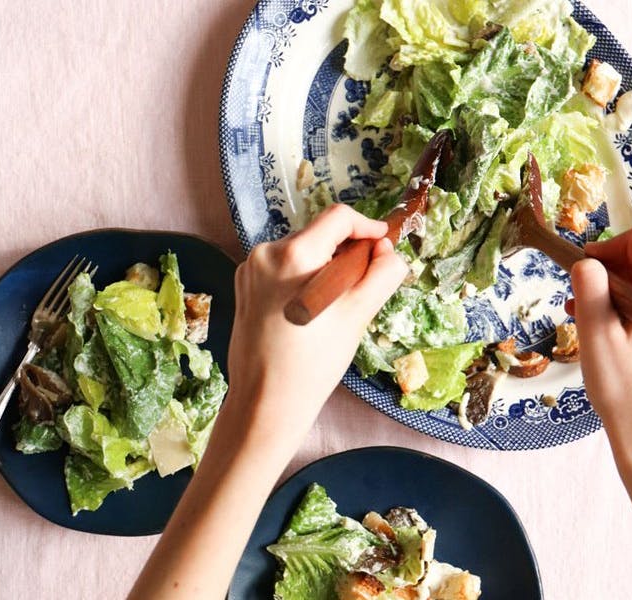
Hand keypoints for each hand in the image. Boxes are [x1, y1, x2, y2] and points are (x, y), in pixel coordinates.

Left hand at [227, 204, 407, 439]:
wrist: (265, 402)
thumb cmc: (313, 363)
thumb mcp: (357, 316)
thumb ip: (381, 274)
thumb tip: (388, 250)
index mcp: (293, 254)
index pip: (339, 218)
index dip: (367, 227)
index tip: (382, 244)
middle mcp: (265, 252)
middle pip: (320, 236)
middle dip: (346, 254)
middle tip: (361, 288)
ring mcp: (250, 269)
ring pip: (302, 252)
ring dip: (325, 268)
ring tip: (333, 309)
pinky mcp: (243, 285)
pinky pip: (283, 268)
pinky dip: (303, 279)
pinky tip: (309, 313)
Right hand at [569, 226, 631, 599]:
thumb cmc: (625, 391)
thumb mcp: (597, 336)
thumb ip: (590, 289)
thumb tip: (585, 261)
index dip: (605, 247)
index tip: (580, 268)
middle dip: (606, 270)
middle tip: (576, 296)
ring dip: (611, 292)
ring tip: (583, 315)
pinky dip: (624, 309)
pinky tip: (603, 331)